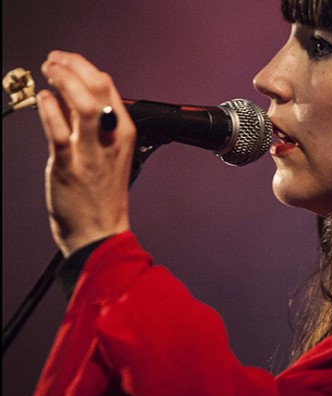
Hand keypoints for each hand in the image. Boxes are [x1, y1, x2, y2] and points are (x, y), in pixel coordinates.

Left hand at [37, 50, 135, 256]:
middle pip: (98, 88)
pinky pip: (58, 131)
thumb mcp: (108, 154)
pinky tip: (42, 100)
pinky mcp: (69, 167)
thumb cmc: (103, 195)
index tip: (65, 61)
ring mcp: (91, 153)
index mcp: (123, 134)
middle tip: (53, 62)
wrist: (99, 232)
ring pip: (84, 104)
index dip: (83, 66)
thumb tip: (69, 97)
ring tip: (47, 73)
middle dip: (73, 66)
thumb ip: (92, 126)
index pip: (107, 87)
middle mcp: (110, 140)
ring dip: (63, 81)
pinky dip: (48, 110)